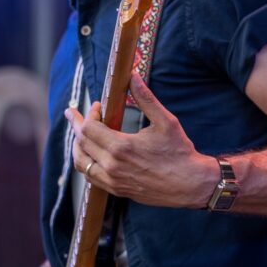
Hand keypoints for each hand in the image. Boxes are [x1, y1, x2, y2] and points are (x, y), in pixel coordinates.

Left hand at [64, 69, 217, 207]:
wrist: (191, 185)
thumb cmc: (180, 152)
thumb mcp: (166, 121)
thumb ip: (145, 98)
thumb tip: (132, 76)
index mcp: (122, 147)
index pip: (89, 128)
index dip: (89, 114)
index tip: (98, 106)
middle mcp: (113, 166)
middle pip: (81, 143)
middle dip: (77, 125)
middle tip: (75, 114)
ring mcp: (113, 181)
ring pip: (81, 162)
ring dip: (77, 145)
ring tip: (79, 133)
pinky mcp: (117, 190)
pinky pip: (90, 176)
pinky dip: (85, 162)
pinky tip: (90, 153)